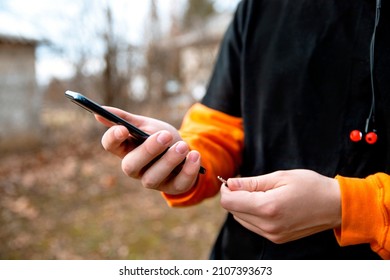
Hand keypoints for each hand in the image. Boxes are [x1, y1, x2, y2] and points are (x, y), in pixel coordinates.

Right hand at [96, 107, 200, 194]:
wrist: (183, 150)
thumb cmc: (160, 137)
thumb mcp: (145, 124)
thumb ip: (125, 119)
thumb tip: (100, 112)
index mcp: (126, 149)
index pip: (111, 146)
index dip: (113, 138)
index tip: (124, 129)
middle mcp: (136, 168)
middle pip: (131, 165)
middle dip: (148, 150)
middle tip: (165, 136)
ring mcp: (153, 180)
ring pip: (153, 178)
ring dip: (168, 161)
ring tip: (182, 145)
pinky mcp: (172, 187)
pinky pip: (179, 184)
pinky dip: (188, 170)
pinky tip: (194, 155)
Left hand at [220, 169, 340, 243]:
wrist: (335, 206)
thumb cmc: (310, 186)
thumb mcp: (280, 176)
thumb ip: (251, 182)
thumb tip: (230, 184)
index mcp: (267, 207)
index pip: (229, 202)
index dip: (226, 190)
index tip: (232, 181)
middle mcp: (268, 225)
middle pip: (233, 211)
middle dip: (234, 196)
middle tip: (248, 185)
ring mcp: (272, 235)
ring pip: (241, 219)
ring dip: (243, 206)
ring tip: (262, 194)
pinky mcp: (277, 239)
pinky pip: (253, 226)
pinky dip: (253, 214)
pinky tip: (267, 204)